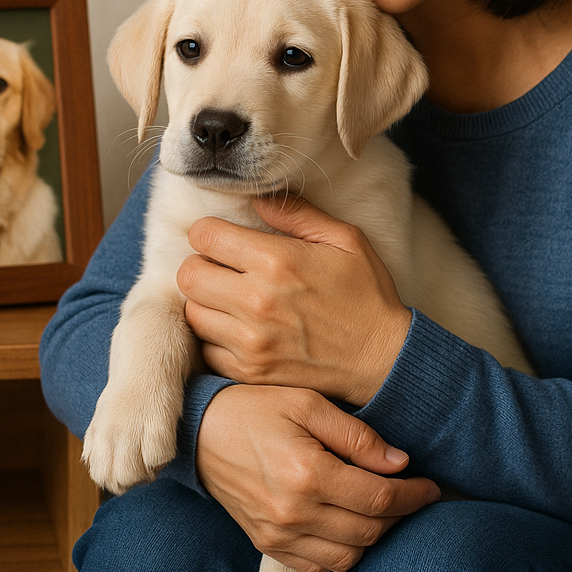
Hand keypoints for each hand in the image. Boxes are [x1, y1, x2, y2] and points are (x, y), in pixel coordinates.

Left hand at [178, 194, 412, 405]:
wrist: (383, 359)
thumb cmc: (366, 294)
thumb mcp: (345, 240)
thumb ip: (298, 214)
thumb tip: (257, 199)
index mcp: (277, 261)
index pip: (205, 235)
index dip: (208, 232)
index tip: (222, 238)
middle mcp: (257, 300)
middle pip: (188, 274)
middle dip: (200, 265)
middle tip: (222, 268)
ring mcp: (250, 341)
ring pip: (192, 312)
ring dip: (206, 302)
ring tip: (231, 299)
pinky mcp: (249, 371)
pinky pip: (206, 349)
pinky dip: (216, 337)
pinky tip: (241, 328)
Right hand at [196, 384, 439, 571]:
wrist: (200, 430)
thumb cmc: (256, 407)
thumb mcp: (307, 403)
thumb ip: (356, 435)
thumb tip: (399, 462)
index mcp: (308, 474)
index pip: (380, 499)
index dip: (414, 495)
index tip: (431, 485)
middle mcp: (294, 513)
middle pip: (370, 530)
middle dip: (400, 514)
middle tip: (412, 493)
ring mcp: (279, 534)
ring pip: (349, 555)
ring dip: (374, 535)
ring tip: (382, 506)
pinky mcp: (267, 543)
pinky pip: (319, 566)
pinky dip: (343, 552)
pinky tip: (349, 524)